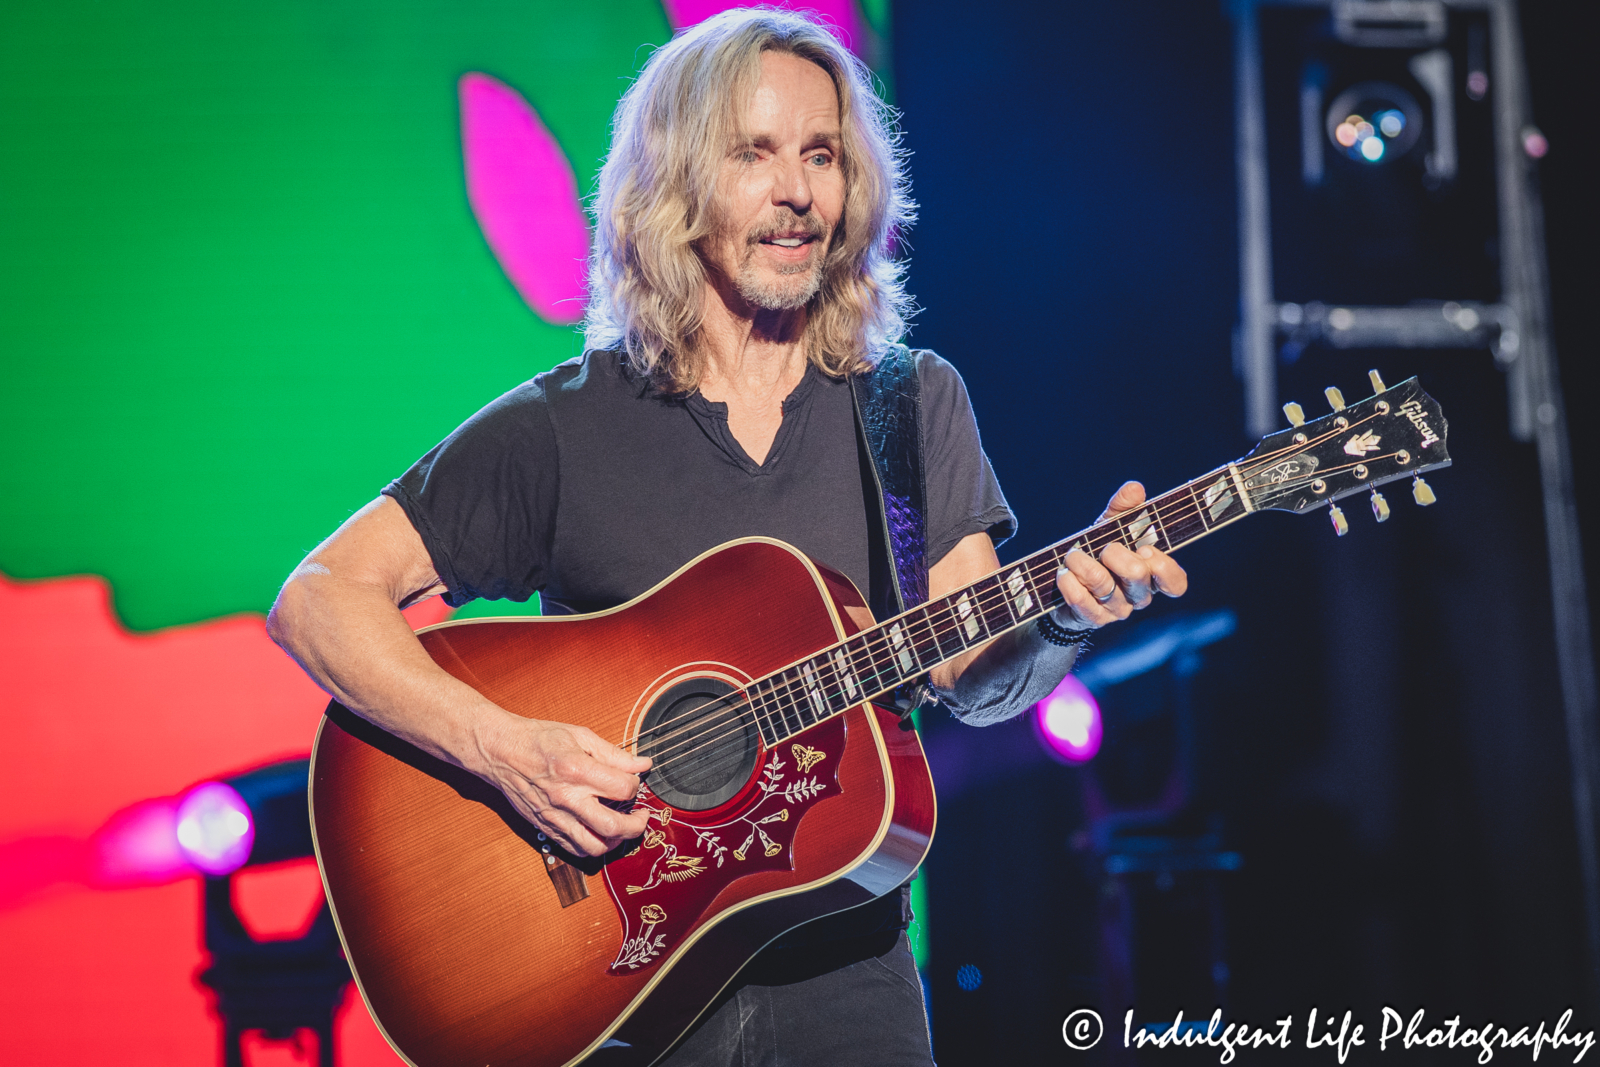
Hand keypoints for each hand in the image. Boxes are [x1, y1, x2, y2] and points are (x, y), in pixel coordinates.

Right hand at [475, 716, 652, 856]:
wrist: (501, 751)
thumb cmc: (538, 739)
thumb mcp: (580, 736)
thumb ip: (614, 754)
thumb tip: (642, 764)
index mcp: (578, 770)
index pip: (623, 789)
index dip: (636, 786)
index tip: (634, 781)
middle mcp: (567, 798)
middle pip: (613, 826)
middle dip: (636, 826)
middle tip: (642, 817)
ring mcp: (555, 817)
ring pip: (594, 846)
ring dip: (616, 841)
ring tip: (622, 829)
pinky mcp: (546, 827)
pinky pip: (574, 849)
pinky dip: (592, 846)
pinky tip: (599, 832)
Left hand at [1054, 481, 1188, 629]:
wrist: (1065, 585)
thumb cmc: (1096, 554)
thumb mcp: (1110, 529)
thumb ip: (1123, 509)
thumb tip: (1134, 488)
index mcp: (1151, 576)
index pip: (1176, 583)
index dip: (1163, 567)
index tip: (1145, 549)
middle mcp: (1138, 596)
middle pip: (1138, 576)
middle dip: (1116, 554)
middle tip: (1104, 548)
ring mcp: (1116, 610)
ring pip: (1104, 585)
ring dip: (1082, 563)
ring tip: (1072, 555)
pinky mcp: (1092, 619)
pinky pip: (1081, 600)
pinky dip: (1069, 582)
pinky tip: (1063, 574)